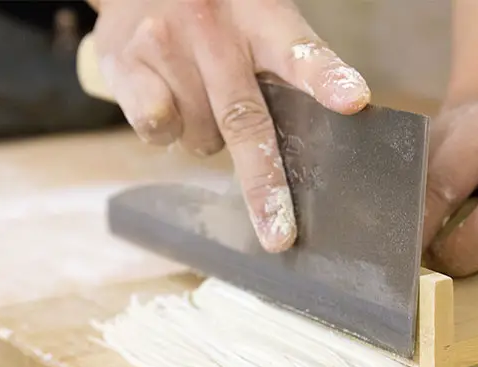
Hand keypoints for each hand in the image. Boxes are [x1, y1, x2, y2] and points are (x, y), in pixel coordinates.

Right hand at [91, 0, 370, 251]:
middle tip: (278, 233)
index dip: (326, 79)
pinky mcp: (124, 62)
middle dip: (264, 185)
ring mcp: (165, 43)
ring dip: (209, 138)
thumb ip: (282, 66)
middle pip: (244, 121)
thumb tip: (314, 132)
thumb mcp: (257, 17)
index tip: (353, 102)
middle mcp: (213, 28)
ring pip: (200, 136)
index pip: (298, 51)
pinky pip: (155, 128)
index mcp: (260, 15)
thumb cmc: (215, 9)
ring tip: (202, 100)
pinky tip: (167, 103)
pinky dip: (167, 132)